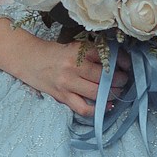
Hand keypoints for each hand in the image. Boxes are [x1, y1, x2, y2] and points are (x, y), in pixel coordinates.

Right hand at [0, 25, 125, 118]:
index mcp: (78, 50)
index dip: (123, 61)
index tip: (128, 65)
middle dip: (120, 80)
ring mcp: (67, 83)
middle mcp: (74, 66)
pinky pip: (83, 108)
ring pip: (97, 93)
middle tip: (124, 80)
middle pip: (105, 77)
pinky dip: (97, 110)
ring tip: (117, 92)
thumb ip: (93, 53)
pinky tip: (105, 107)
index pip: (107, 56)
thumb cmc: (54, 53)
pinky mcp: (62, 96)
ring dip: (112, 94)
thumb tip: (118, 61)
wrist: (28, 59)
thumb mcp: (74, 46)